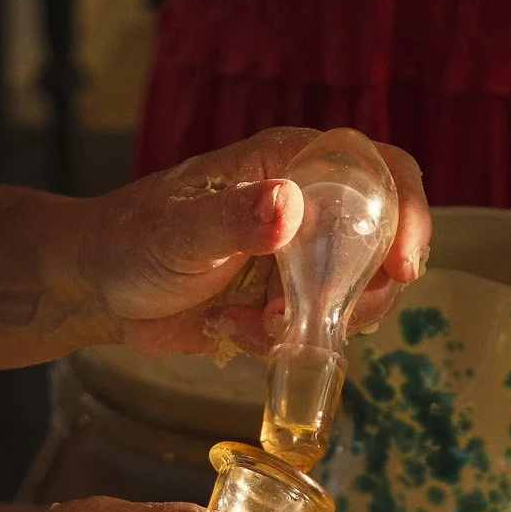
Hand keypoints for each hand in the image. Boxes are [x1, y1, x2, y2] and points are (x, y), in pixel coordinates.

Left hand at [79, 128, 430, 358]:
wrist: (103, 287)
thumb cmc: (134, 240)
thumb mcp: (182, 231)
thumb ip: (233, 219)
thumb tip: (287, 204)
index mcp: (292, 164)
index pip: (379, 169)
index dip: (407, 211)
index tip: (402, 265)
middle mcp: (308, 207)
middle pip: (382, 244)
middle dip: (365, 292)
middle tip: (329, 318)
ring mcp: (299, 259)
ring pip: (353, 297)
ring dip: (317, 325)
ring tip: (256, 326)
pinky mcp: (284, 304)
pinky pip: (314, 332)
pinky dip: (282, 347)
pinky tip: (232, 334)